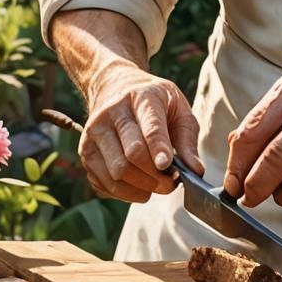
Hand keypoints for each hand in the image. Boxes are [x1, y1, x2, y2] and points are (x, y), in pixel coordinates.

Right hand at [79, 61, 201, 203]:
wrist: (114, 88)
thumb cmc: (153, 102)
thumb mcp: (178, 108)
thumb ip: (187, 139)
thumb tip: (196, 171)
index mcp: (141, 96)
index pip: (149, 126)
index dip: (159, 148)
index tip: (167, 166)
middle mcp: (112, 112)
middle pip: (132, 153)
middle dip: (155, 176)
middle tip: (171, 183)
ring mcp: (95, 133)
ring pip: (117, 172)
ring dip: (141, 187)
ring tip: (157, 186)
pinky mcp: (85, 152)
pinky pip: (105, 184)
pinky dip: (125, 193)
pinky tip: (139, 186)